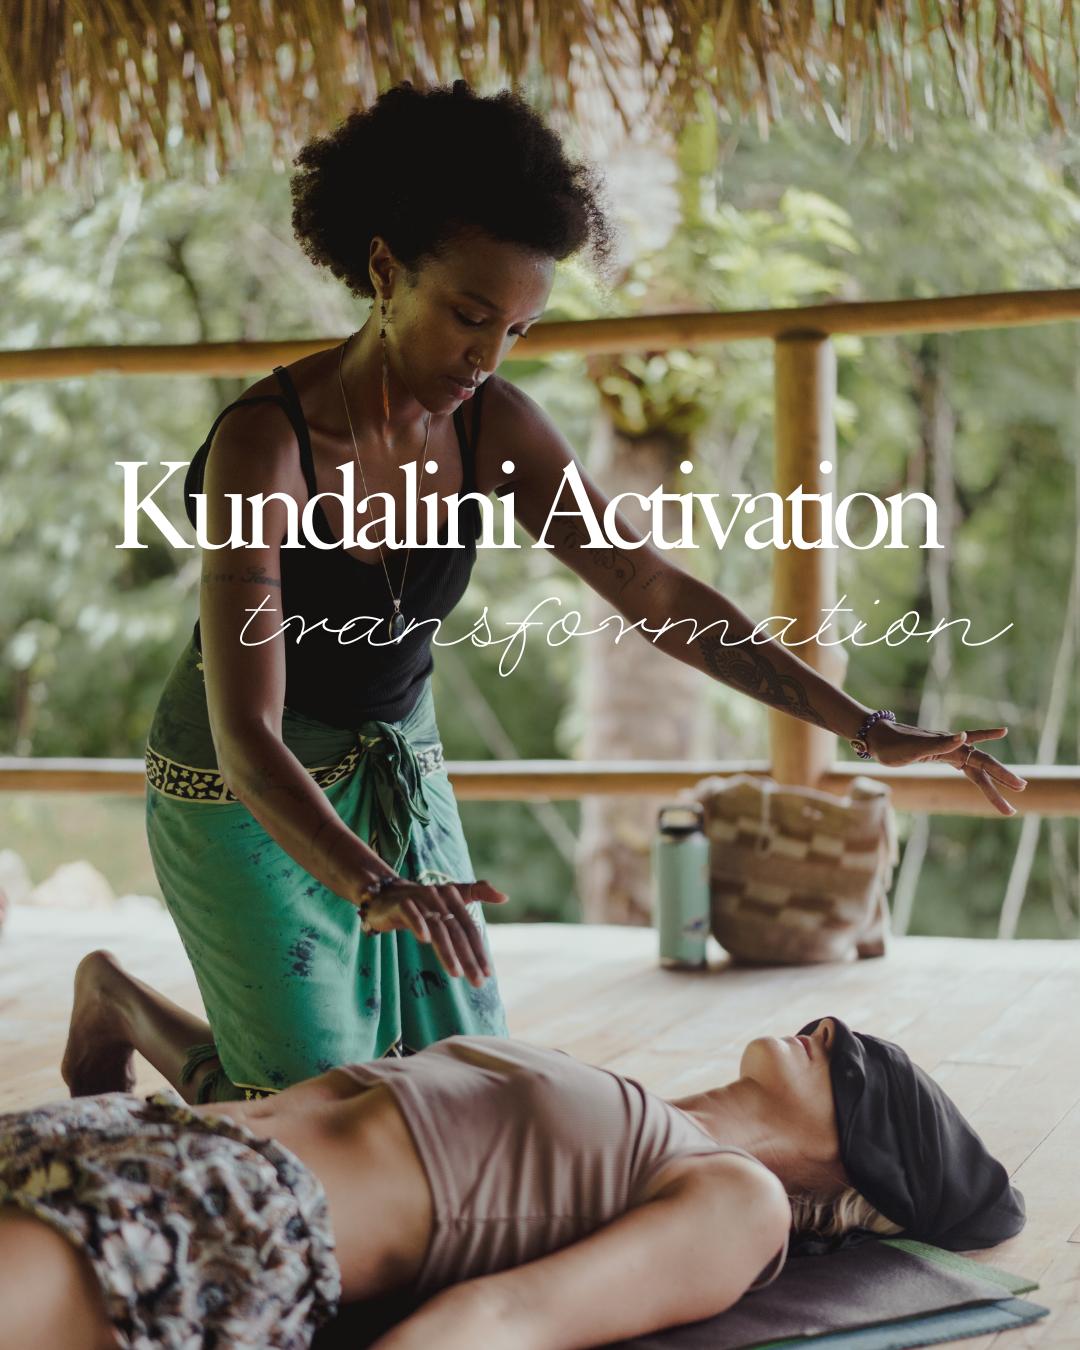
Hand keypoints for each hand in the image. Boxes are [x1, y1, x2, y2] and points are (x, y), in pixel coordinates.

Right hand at [360, 879, 507, 986]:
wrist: (386, 895)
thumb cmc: (423, 901)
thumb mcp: (450, 896)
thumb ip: (477, 893)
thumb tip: (505, 896)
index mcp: (453, 897)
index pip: (470, 927)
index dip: (479, 950)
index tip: (488, 973)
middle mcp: (439, 897)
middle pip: (457, 931)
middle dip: (469, 958)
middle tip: (478, 981)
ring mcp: (419, 899)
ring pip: (437, 926)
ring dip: (447, 951)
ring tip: (456, 973)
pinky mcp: (401, 904)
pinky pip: (411, 914)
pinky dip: (418, 924)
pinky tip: (425, 940)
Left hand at [865, 721, 1025, 816]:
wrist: (876, 737)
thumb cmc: (892, 745)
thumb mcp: (914, 748)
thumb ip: (939, 743)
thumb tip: (964, 736)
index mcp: (950, 746)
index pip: (981, 761)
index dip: (999, 773)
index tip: (1017, 785)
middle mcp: (953, 746)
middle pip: (983, 764)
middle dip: (1002, 778)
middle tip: (1023, 790)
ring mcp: (947, 751)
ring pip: (975, 768)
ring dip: (990, 783)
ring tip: (1007, 799)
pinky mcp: (939, 755)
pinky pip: (963, 763)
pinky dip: (975, 770)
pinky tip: (982, 773)